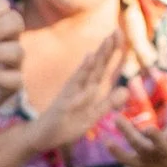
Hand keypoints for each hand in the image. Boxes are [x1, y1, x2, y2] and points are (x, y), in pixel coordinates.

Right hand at [21, 33, 127, 152]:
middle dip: (108, 49)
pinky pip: (76, 86)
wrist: (40, 136)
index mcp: (89, 89)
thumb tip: (126, 90)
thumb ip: (108, 104)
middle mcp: (80, 86)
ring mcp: (71, 93)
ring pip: (88, 72)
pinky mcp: (64, 102)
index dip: (112, 52)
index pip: (103, 67)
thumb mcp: (92, 117)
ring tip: (107, 40)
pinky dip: (83, 72)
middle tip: (117, 29)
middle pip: (97, 65)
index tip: (119, 33)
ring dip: (99, 56)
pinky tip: (89, 58)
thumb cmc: (66, 126)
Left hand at [103, 99, 166, 166]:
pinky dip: (117, 153)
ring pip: (140, 148)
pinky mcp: (140, 164)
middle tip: (148, 128)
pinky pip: (127, 159)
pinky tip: (106, 141)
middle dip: (156, 138)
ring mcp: (153, 159)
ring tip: (117, 118)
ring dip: (128, 134)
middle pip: (161, 145)